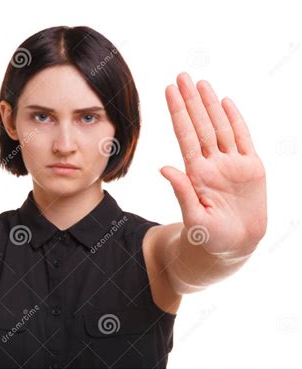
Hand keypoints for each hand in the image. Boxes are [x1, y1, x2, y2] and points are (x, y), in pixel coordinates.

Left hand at [160, 72, 266, 254]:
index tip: (169, 92)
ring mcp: (232, 164)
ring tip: (201, 83)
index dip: (178, 113)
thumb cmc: (209, 237)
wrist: (234, 246)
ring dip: (210, 105)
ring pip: (220, 127)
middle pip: (200, 125)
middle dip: (191, 100)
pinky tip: (226, 103)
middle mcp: (212, 163)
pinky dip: (236, 120)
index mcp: (197, 173)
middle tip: (182, 76)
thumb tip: (163, 167)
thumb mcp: (194, 217)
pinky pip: (244, 139)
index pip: (185, 136)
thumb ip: (182, 191)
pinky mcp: (252, 168)